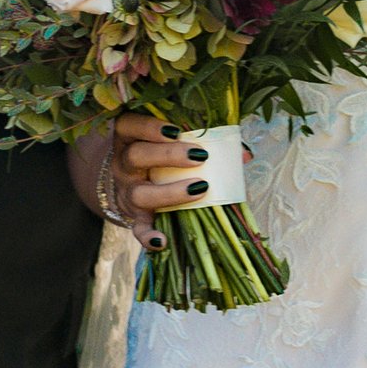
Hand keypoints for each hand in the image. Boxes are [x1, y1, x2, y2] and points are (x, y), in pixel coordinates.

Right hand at [109, 115, 232, 247]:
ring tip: (199, 189)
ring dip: (169, 192)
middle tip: (199, 156)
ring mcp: (127, 192)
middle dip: (168, 155)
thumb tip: (243, 154)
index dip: (148, 127)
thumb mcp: (172, 144)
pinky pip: (137, 228)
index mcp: (130, 139)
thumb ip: (204, 141)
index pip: (129, 125)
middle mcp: (123, 165)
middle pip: (136, 156)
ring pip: (139, 193)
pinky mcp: (133, 216)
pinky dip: (149, 236)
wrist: (131, 185)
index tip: (176, 130)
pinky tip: (162, 241)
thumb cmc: (159, 157)